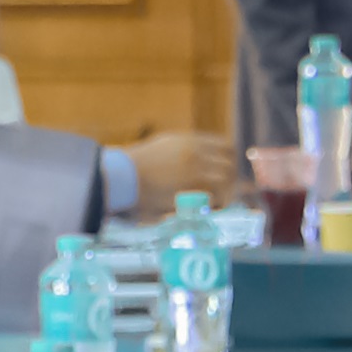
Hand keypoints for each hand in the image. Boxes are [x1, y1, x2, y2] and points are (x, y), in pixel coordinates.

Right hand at [116, 127, 241, 212]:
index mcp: (190, 141)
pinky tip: (207, 211)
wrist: (121, 177)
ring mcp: (193, 172)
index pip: (227, 147)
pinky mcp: (188, 190)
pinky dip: (215, 205)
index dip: (230, 162)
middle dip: (231, 181)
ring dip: (225, 193)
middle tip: (225, 194)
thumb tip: (208, 161)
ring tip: (215, 204)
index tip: (227, 173)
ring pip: (226, 181)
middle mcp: (196, 154)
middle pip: (230, 166)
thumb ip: (188, 150)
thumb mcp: (165, 146)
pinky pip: (214, 197)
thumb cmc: (138, 166)